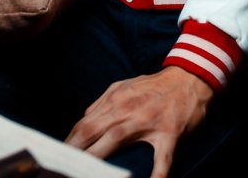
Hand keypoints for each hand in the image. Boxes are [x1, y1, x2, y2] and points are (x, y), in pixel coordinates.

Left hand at [65, 66, 213, 177]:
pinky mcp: (170, 133)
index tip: (58, 156)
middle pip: (93, 131)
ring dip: (98, 159)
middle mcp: (128, 109)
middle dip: (75, 150)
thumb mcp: (124, 87)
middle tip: (62, 167)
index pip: (85, 123)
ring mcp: (149, 121)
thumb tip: (84, 121)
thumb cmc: (154, 87)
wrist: (188, 78)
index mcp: (115, 100)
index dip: (69, 141)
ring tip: (86, 173)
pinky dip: (156, 175)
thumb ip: (103, 104)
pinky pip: (162, 158)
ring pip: (116, 140)